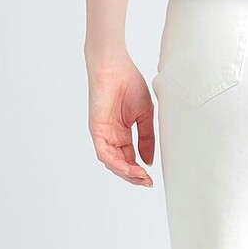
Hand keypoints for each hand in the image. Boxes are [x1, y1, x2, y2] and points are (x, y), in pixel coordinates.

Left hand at [87, 54, 155, 186]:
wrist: (114, 66)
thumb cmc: (129, 83)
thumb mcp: (145, 115)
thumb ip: (146, 138)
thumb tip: (149, 161)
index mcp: (122, 133)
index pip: (130, 159)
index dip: (140, 171)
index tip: (152, 180)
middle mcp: (111, 136)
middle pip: (121, 164)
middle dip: (134, 176)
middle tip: (147, 182)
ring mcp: (103, 134)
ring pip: (111, 162)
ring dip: (126, 172)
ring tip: (140, 177)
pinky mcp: (96, 129)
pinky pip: (103, 152)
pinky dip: (115, 162)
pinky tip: (127, 168)